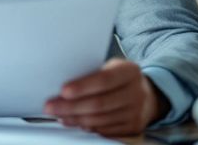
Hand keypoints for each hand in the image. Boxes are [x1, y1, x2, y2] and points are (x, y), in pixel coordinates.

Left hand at [43, 59, 169, 136]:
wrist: (147, 95)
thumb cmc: (120, 79)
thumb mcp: (111, 67)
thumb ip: (93, 74)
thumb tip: (63, 87)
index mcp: (130, 71)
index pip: (104, 80)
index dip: (82, 87)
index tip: (63, 91)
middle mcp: (136, 92)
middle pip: (99, 103)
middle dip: (71, 106)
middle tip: (51, 106)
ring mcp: (136, 112)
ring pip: (100, 119)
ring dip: (75, 118)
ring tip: (59, 115)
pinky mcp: (132, 127)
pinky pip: (105, 130)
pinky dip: (86, 127)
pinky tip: (74, 122)